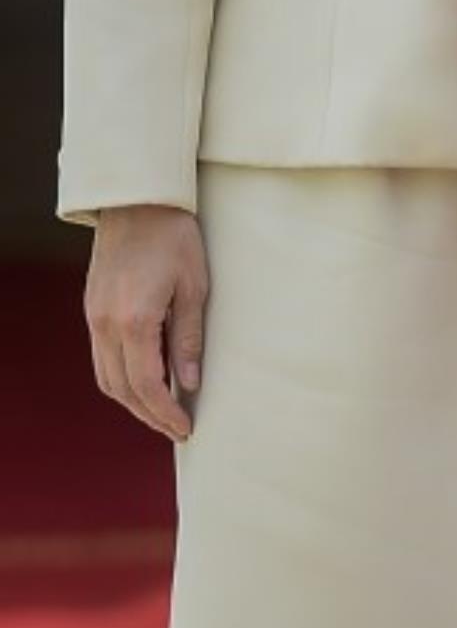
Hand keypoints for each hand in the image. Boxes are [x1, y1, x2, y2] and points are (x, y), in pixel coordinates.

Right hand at [85, 205, 208, 441]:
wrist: (137, 200)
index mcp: (134, 320)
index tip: (186, 428)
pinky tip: (143, 379)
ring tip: (162, 410)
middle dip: (149, 415)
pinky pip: (101, 358)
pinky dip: (121, 378)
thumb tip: (190, 384)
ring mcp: (94, 317)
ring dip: (133, 400)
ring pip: (106, 378)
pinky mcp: (92, 308)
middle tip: (176, 428)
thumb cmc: (174, 237)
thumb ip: (189, 339)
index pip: (146, 386)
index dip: (166, 413)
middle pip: (122, 389)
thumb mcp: (194, 286)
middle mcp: (106, 324)